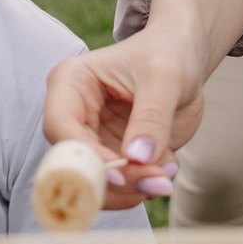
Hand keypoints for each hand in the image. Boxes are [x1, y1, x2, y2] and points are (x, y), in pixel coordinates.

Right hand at [42, 25, 211, 212]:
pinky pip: (120, 186)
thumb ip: (152, 117)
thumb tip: (137, 157)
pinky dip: (143, 186)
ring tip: (167, 172)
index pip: (60, 126)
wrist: (182, 59)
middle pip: (76, 162)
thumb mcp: (164, 78)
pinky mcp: (114, 156)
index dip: (85, 155)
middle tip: (157, 182)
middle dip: (116, 181)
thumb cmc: (167, 55)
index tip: (121, 173)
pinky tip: (168, 166)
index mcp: (71, 83)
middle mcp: (74, 115)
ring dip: (132, 189)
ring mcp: (93, 139)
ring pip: (96, 182)